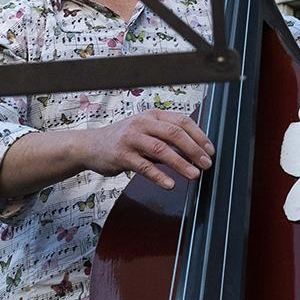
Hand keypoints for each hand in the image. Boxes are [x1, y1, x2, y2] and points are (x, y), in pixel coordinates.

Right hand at [86, 109, 214, 188]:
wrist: (90, 146)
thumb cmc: (122, 140)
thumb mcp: (146, 133)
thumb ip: (167, 141)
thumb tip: (193, 154)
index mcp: (152, 116)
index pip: (181, 121)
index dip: (199, 136)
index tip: (210, 150)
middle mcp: (142, 123)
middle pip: (174, 133)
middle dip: (194, 149)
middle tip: (206, 164)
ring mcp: (131, 138)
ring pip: (161, 149)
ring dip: (180, 163)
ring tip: (194, 174)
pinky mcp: (122, 155)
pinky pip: (144, 166)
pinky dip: (159, 176)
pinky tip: (170, 184)